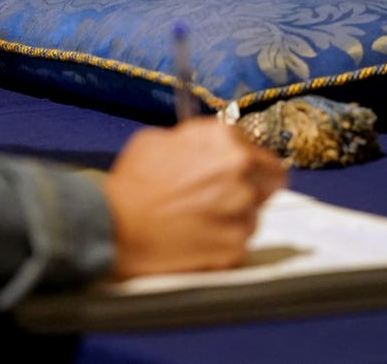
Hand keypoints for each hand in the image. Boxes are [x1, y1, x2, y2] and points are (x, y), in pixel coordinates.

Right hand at [104, 117, 286, 277]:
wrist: (114, 227)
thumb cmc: (132, 183)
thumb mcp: (158, 140)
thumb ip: (194, 139)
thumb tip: (208, 146)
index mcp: (225, 139)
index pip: (258, 150)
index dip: (245, 162)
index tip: (233, 172)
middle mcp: (241, 170)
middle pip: (271, 179)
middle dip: (254, 186)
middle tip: (228, 196)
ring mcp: (241, 210)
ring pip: (255, 213)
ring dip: (236, 216)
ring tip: (202, 220)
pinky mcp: (234, 246)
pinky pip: (240, 242)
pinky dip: (223, 242)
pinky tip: (198, 238)